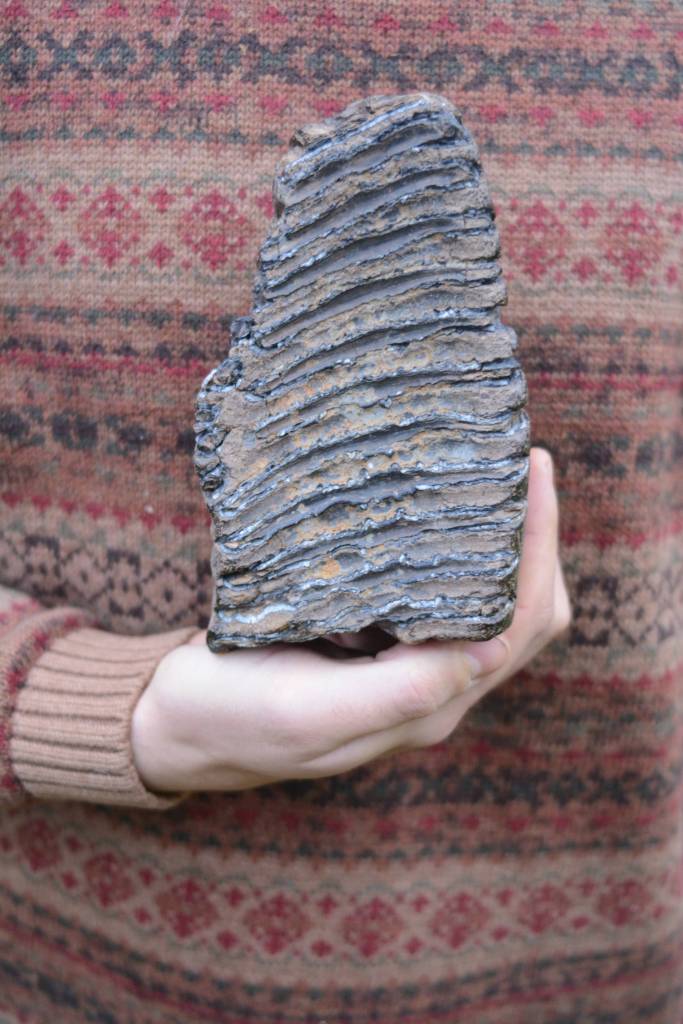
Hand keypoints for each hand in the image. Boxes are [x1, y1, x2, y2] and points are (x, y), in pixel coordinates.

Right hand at [131, 448, 569, 792]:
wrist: (180, 724)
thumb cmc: (232, 717)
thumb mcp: (307, 711)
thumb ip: (398, 693)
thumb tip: (489, 655)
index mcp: (426, 708)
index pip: (514, 627)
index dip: (536, 552)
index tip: (532, 473)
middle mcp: (431, 690)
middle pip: (521, 617)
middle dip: (534, 543)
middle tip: (522, 466)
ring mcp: (409, 669)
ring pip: (489, 606)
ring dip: (503, 548)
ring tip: (494, 480)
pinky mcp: (381, 648)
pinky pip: (443, 598)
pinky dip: (459, 555)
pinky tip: (439, 511)